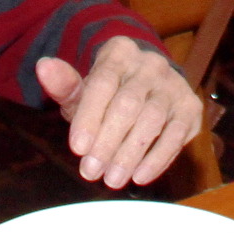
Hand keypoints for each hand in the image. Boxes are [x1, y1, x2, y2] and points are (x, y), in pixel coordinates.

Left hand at [37, 38, 202, 187]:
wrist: (147, 87)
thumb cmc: (107, 94)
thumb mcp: (83, 88)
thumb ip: (64, 84)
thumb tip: (43, 66)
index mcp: (120, 53)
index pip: (104, 82)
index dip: (90, 117)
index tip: (77, 149)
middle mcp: (151, 64)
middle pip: (129, 104)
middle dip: (108, 141)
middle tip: (91, 172)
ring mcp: (174, 85)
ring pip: (153, 120)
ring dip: (131, 153)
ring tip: (112, 180)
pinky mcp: (190, 107)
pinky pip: (176, 134)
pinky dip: (159, 158)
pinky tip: (140, 177)